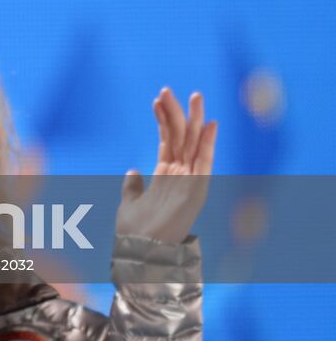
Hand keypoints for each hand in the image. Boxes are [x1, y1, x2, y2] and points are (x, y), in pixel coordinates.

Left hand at [115, 88, 217, 244]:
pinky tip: (210, 125)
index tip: (157, 99)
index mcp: (164, 176)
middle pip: (180, 137)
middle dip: (178, 112)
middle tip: (172, 88)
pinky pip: (204, 163)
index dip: (163, 120)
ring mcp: (189, 183)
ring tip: (195, 95)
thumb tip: (132, 170)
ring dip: (194, 119)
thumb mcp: (129, 203)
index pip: (167, 141)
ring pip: (193, 144)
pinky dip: (208, 144)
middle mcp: (179, 176)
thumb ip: (133, 186)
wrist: (140, 253)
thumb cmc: (135, 232)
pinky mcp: (196, 191)